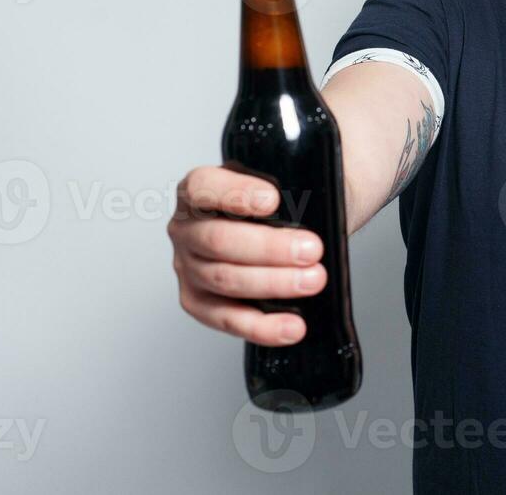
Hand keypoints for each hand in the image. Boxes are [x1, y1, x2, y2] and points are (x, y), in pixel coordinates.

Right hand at [167, 165, 327, 345]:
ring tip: (311, 281)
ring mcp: (188, 267)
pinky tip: (291, 325)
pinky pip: (226, 318)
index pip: (204, 188)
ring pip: (224, 279)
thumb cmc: (287, 200)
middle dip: (270, 247)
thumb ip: (293, 183)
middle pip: (218, 240)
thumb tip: (319, 197)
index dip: (237, 194)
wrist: (293, 227)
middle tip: (311, 250)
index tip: (273, 201)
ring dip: (273, 283)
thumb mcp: (289, 179)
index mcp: (198, 189)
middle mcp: (186, 228)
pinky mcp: (199, 302)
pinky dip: (262, 326)